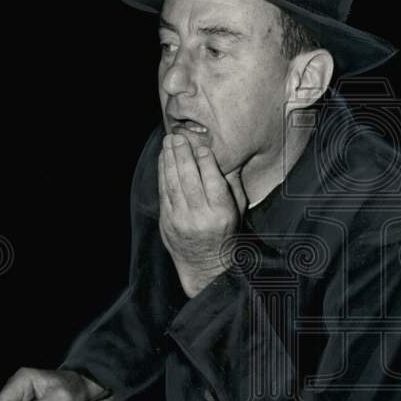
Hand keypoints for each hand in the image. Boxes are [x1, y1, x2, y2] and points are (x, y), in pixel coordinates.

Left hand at [158, 133, 246, 297]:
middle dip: (183, 155)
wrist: (205, 264)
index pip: (213, 182)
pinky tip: (163, 159)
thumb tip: (228, 158)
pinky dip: (162, 173)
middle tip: (179, 136)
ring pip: (173, 184)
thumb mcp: (238, 210)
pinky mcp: (167, 222)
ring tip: (169, 141)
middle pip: (189, 180)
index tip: (202, 145)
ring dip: (169, 160)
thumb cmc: (225, 232)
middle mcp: (200, 217)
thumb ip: (233, 185)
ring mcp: (181, 220)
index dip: (206, 162)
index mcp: (222, 214)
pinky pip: (163, 192)